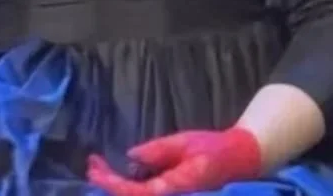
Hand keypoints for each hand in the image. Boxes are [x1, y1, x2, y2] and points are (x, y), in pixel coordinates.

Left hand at [86, 127, 263, 195]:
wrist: (240, 160)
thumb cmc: (214, 148)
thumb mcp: (184, 143)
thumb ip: (158, 151)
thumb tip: (131, 155)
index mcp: (177, 187)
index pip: (137, 193)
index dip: (113, 184)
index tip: (95, 169)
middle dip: (109, 184)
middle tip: (92, 164)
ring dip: (116, 186)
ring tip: (98, 167)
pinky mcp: (172, 194)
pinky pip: (146, 194)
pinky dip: (128, 186)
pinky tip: (115, 174)